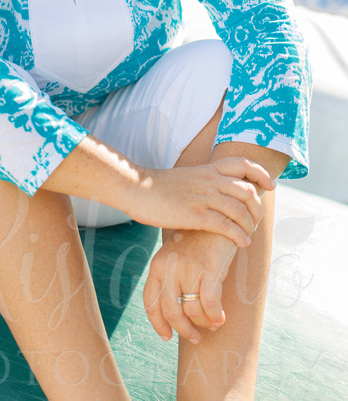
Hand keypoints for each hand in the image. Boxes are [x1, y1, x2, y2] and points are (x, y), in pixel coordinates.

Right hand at [131, 157, 272, 247]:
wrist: (137, 188)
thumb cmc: (159, 187)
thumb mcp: (188, 177)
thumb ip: (205, 182)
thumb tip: (218, 192)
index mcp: (208, 169)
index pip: (243, 164)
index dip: (261, 174)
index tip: (270, 185)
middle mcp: (210, 181)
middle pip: (247, 190)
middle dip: (258, 207)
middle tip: (257, 220)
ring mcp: (203, 197)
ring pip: (241, 209)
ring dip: (250, 225)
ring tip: (248, 235)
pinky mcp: (195, 215)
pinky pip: (226, 226)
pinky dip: (239, 236)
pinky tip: (241, 243)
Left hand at [143, 229, 236, 343]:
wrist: (216, 219)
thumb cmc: (197, 242)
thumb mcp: (176, 256)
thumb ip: (171, 280)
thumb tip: (175, 316)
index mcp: (158, 265)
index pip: (150, 302)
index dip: (157, 323)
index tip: (167, 336)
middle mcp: (170, 267)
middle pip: (171, 311)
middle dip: (184, 330)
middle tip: (195, 337)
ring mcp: (189, 268)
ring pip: (192, 310)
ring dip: (203, 323)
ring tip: (212, 323)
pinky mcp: (209, 268)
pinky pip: (210, 303)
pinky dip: (215, 315)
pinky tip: (220, 317)